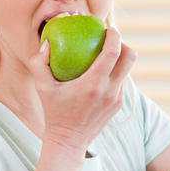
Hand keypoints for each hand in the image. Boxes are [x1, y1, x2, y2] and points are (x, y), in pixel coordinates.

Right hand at [24, 27, 136, 150]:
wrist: (68, 141)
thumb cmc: (53, 112)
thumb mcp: (42, 88)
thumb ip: (39, 63)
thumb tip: (46, 44)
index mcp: (94, 84)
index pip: (113, 53)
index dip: (115, 36)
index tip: (109, 29)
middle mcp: (110, 91)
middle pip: (130, 58)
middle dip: (125, 44)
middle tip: (111, 40)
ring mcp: (116, 99)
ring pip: (127, 71)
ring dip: (120, 60)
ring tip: (106, 55)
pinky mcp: (118, 106)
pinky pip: (121, 83)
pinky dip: (115, 74)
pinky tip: (102, 72)